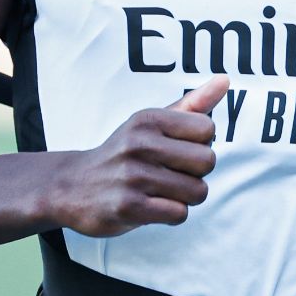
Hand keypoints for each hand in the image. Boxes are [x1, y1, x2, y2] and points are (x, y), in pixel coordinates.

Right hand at [51, 76, 226, 237]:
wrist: (70, 186)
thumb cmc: (123, 152)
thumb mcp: (151, 122)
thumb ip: (192, 104)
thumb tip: (225, 80)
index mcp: (148, 119)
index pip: (208, 129)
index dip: (200, 144)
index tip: (177, 150)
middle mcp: (139, 144)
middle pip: (208, 161)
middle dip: (196, 173)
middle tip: (171, 174)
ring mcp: (132, 176)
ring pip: (198, 191)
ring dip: (185, 197)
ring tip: (161, 191)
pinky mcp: (128, 207)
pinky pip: (179, 214)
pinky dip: (172, 214)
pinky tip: (152, 206)